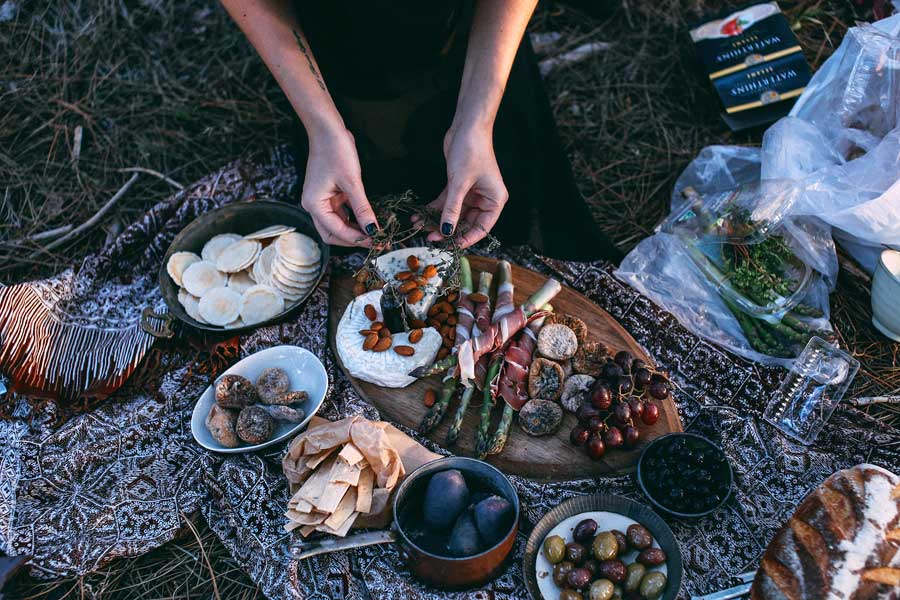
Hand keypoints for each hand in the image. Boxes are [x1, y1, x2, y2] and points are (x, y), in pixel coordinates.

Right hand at [301, 127, 377, 246]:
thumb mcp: (352, 182)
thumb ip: (362, 208)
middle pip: (333, 234)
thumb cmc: (336, 151)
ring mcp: (321, 200)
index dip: (356, 239)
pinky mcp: (330, 194)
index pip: (335, 231)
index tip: (376, 241)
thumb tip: (373, 230)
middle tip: (376, 242)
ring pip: (338, 225)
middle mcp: (314, 205)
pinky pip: (342, 213)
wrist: (328, 130)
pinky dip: (354, 219)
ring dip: (355, 231)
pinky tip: (369, 220)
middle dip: (353, 240)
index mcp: (314, 204)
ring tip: (376, 233)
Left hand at [418, 124, 507, 247]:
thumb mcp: (460, 183)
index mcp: (495, 201)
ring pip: (453, 213)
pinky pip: (446, 202)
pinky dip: (433, 208)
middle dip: (447, 230)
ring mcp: (471, 193)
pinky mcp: (458, 186)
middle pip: (465, 222)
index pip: (482, 228)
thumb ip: (452, 209)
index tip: (450, 245)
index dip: (466, 238)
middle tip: (429, 237)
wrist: (467, 126)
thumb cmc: (472, 151)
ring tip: (420, 227)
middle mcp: (485, 199)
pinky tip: (420, 214)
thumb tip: (446, 230)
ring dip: (436, 220)